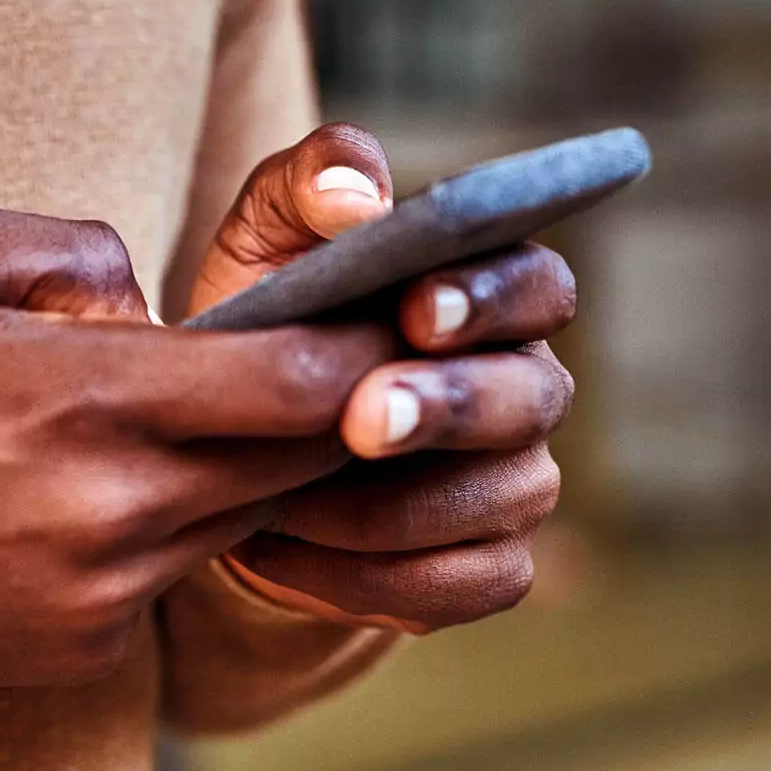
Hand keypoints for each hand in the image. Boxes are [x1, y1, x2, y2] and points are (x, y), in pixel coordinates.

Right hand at [0, 203, 395, 694]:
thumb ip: (65, 249)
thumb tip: (150, 304)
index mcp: (84, 397)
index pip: (292, 379)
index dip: (367, 349)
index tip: (405, 317)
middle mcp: (115, 509)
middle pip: (296, 462)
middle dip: (342, 413)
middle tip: (363, 365)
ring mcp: (105, 596)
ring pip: (240, 521)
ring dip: (256, 470)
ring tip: (238, 418)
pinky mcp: (86, 653)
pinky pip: (169, 579)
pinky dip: (170, 532)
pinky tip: (109, 498)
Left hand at [188, 125, 576, 634]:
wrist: (233, 437)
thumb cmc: (270, 318)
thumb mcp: (266, 237)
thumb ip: (309, 184)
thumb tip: (358, 197)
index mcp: (492, 296)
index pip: (537, 288)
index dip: (490, 301)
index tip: (418, 311)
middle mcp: (526, 388)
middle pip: (529, 399)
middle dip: (444, 408)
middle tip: (362, 420)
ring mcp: (515, 483)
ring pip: (496, 501)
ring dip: (386, 506)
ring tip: (278, 498)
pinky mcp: (485, 566)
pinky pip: (456, 586)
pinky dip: (364, 578)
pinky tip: (281, 553)